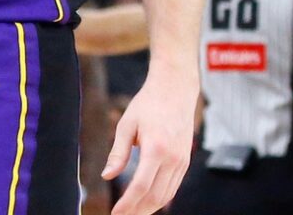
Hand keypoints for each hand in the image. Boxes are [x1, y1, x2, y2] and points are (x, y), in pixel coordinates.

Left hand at [103, 72, 194, 214]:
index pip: (140, 186)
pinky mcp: (185, 162)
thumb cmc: (148, 104)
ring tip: (132, 214)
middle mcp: (172, 159)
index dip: (127, 203)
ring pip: (166, 195)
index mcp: (156, 149)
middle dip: (137, 211)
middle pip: (154, 196)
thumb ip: (118, 153)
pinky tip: (147, 203)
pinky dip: (160, 199)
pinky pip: (173, 187)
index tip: (115, 213)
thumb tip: (107, 176)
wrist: (175, 91)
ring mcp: (182, 162)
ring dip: (148, 208)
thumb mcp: (126, 124)